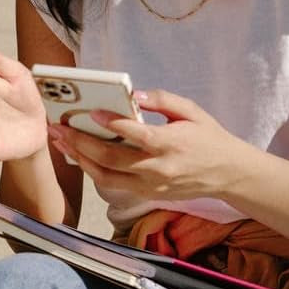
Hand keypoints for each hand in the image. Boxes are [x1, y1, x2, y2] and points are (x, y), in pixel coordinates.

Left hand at [52, 89, 245, 200]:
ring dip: (80, 158)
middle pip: (112, 158)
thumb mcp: (192, 111)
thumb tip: (134, 94)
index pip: (137, 135)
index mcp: (172, 144)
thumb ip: (163, 100)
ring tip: (61, 141)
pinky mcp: (147, 194)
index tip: (91, 112)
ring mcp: (151, 185)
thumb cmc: (209, 137)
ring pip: (106, 176)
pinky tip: (80, 155)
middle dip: (80, 143)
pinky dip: (94, 169)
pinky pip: (114, 183)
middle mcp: (158, 168)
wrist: (229, 174)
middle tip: (58, 127)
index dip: (113, 124)